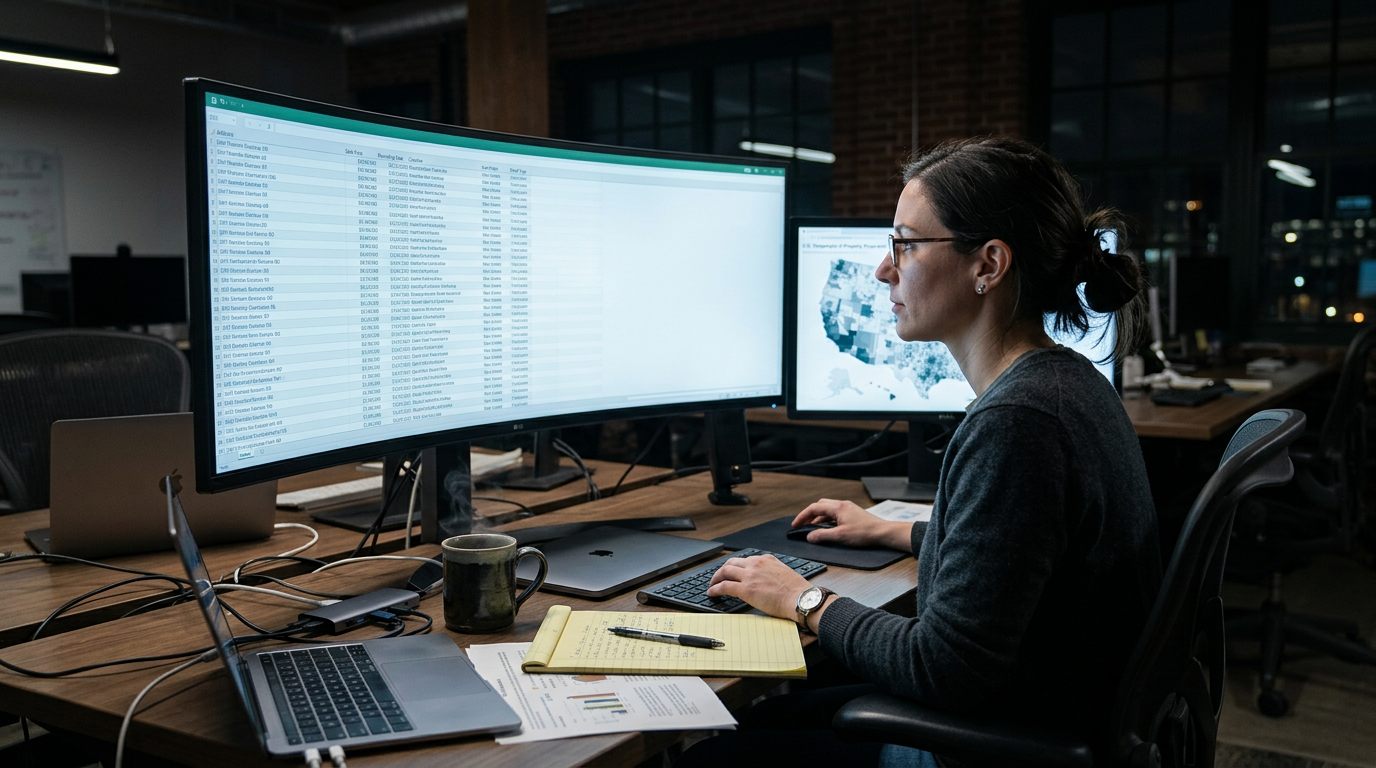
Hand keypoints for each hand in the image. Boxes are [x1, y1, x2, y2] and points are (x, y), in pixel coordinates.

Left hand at [706, 554, 811, 621]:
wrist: (799, 598)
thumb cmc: (796, 591)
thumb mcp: (784, 572)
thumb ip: (772, 572)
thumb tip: (765, 580)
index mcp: (766, 559)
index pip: (746, 560)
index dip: (736, 567)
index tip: (733, 572)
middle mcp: (756, 564)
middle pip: (732, 563)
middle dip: (723, 570)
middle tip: (719, 577)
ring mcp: (749, 575)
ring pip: (725, 571)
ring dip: (716, 578)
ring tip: (712, 584)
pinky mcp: (745, 589)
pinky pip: (724, 586)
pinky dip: (715, 589)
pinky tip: (712, 593)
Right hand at [792, 498, 915, 551]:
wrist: (883, 533)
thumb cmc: (865, 533)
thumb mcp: (840, 536)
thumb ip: (822, 536)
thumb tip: (809, 536)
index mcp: (837, 507)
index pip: (814, 508)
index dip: (802, 516)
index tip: (795, 524)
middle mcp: (842, 505)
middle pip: (820, 505)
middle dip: (809, 514)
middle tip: (803, 525)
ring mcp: (848, 508)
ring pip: (828, 509)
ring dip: (819, 517)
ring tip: (813, 528)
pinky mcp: (853, 514)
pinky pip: (835, 513)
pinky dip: (827, 519)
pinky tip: (828, 528)